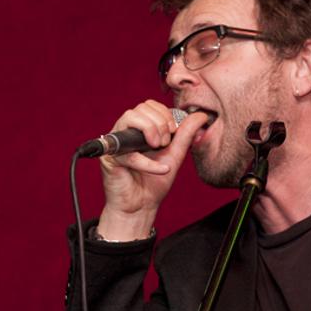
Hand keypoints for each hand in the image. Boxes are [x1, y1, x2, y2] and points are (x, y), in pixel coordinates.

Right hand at [97, 100, 208, 240]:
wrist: (142, 206)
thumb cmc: (155, 181)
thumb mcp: (175, 153)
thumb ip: (186, 134)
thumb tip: (200, 115)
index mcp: (139, 127)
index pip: (150, 105)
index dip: (164, 114)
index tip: (173, 132)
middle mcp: (125, 131)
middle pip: (140, 108)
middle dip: (159, 123)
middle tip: (164, 144)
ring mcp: (115, 143)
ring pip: (130, 118)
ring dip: (151, 131)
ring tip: (158, 149)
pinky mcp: (109, 158)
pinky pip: (129, 152)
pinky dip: (148, 162)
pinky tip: (161, 170)